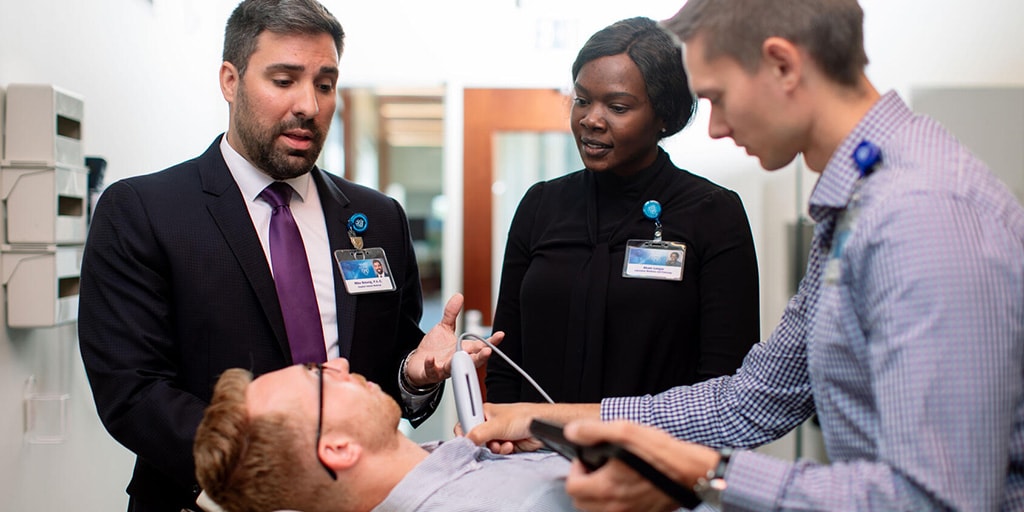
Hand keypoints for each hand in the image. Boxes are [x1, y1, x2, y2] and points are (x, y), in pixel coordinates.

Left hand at [403, 293, 503, 386]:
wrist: (418, 364)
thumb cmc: (434, 349)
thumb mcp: (444, 328)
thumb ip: (451, 314)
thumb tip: (459, 296)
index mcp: (463, 350)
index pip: (480, 346)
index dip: (491, 342)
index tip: (500, 335)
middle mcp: (456, 360)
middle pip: (472, 360)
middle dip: (481, 357)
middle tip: (488, 351)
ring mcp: (444, 368)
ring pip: (455, 368)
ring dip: (460, 363)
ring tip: (464, 355)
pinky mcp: (430, 372)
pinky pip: (432, 371)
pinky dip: (431, 365)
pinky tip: (431, 358)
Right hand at [464, 402, 601, 453]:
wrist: (540, 426)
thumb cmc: (524, 416)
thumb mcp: (497, 425)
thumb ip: (479, 434)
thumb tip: (466, 441)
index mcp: (483, 413)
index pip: (465, 423)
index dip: (465, 433)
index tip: (467, 440)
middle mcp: (488, 424)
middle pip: (475, 439)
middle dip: (482, 444)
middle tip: (487, 442)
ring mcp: (497, 435)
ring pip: (486, 448)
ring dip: (495, 449)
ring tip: (503, 443)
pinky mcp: (504, 444)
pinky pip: (497, 453)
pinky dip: (503, 452)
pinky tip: (510, 446)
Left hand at [562, 420, 718, 511]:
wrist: (692, 473)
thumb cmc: (662, 455)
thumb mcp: (626, 431)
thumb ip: (593, 431)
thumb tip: (572, 431)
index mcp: (606, 487)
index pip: (572, 486)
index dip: (576, 469)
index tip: (587, 459)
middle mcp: (614, 506)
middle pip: (581, 502)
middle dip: (583, 483)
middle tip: (596, 468)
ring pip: (596, 510)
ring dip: (596, 495)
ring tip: (610, 476)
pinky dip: (612, 503)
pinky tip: (624, 487)